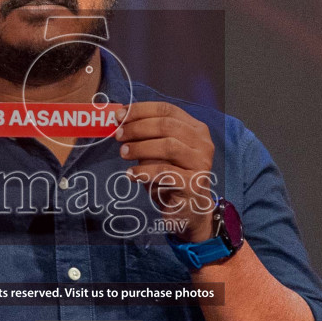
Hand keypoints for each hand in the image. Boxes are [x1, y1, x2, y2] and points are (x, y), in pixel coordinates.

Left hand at [114, 101, 216, 240]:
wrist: (190, 211)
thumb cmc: (172, 178)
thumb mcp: (160, 153)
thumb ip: (147, 136)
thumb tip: (120, 121)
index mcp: (196, 129)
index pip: (167, 110)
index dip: (141, 110)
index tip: (119, 115)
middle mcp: (202, 143)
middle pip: (167, 125)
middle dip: (138, 128)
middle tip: (119, 135)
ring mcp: (200, 163)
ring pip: (168, 146)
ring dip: (140, 147)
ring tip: (123, 153)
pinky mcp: (194, 184)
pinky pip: (165, 172)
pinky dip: (144, 171)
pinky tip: (131, 174)